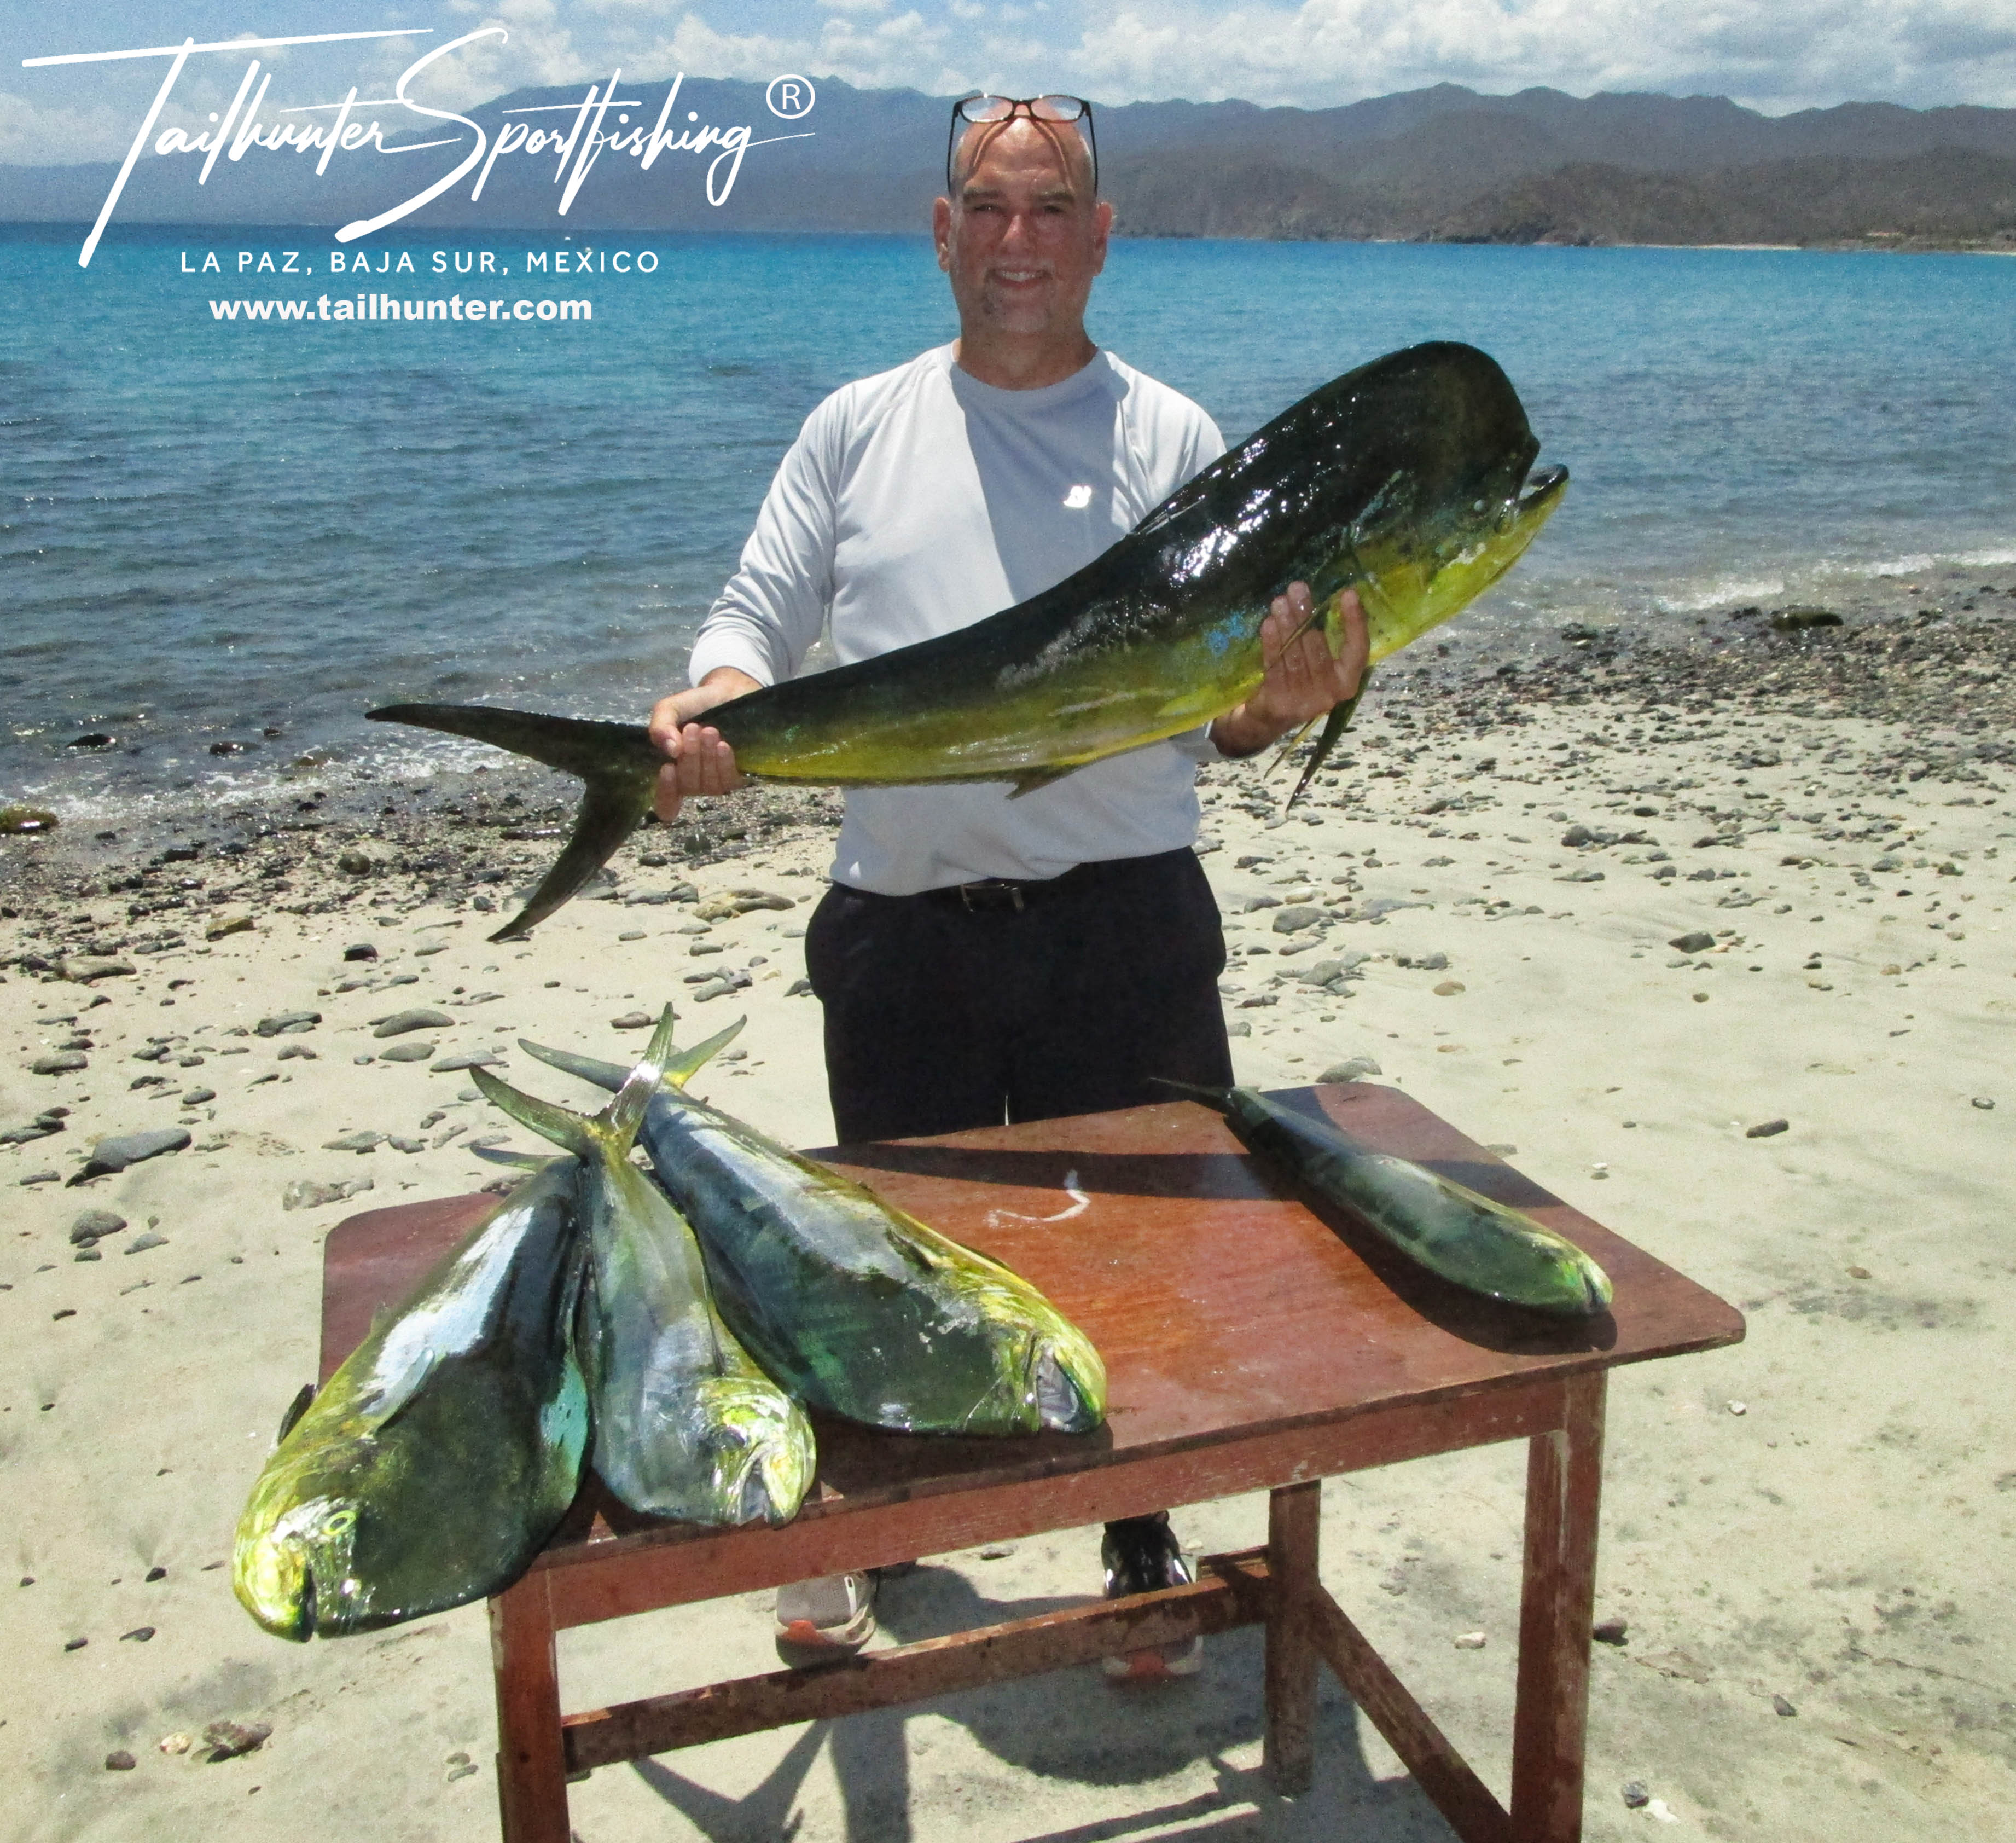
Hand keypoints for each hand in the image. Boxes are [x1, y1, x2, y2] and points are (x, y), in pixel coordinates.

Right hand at [649, 668, 759, 820]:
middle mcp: (692, 781)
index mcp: (672, 772)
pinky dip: (724, 763)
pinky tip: (723, 746)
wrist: (728, 693)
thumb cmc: (696, 705)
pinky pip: (729, 781)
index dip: (666, 794)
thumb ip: (660, 726)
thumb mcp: (670, 709)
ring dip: (707, 758)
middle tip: (693, 728)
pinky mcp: (737, 776)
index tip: (667, 768)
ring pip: (708, 785)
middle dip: (689, 757)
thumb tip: (670, 750)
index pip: (666, 804)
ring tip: (709, 731)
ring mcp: (715, 781)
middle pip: (687, 787)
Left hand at [1209, 583, 1369, 758]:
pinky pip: (1275, 666)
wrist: (1270, 718)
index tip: (1349, 594)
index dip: (1355, 622)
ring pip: (1295, 655)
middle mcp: (1330, 694)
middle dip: (1306, 615)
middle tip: (1297, 589)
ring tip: (1280, 601)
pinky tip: (1268, 624)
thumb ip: (1325, 639)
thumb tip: (1320, 597)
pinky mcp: (1279, 702)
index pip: (1358, 650)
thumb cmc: (1299, 680)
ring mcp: (1304, 700)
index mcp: (1347, 682)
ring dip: (1287, 625)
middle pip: (1318, 647)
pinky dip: (1271, 643)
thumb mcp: (1320, 665)